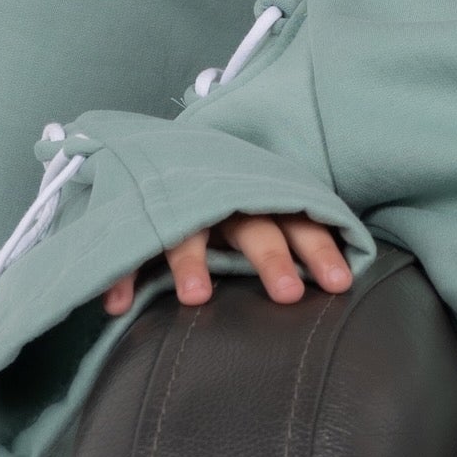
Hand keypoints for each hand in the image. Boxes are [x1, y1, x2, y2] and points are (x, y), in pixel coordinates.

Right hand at [102, 216, 355, 317]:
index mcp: (260, 200)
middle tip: (289, 294)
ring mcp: (181, 210)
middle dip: (272, 258)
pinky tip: (117, 304)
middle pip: (253, 228)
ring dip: (191, 263)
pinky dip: (121, 274)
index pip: (299, 221)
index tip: (339, 284)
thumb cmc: (227, 199)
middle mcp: (225, 203)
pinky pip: (130, 248)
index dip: (319, 250)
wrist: (157, 152)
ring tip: (197, 298)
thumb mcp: (260, 209)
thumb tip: (338, 281)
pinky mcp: (140, 220)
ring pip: (188, 234)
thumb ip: (289, 237)